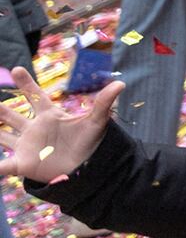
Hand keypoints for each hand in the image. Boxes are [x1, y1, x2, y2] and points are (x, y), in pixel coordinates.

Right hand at [0, 66, 121, 183]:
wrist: (86, 168)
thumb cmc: (89, 143)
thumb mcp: (97, 121)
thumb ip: (104, 103)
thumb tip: (121, 83)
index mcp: (50, 116)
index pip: (35, 96)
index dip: (26, 83)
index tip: (16, 69)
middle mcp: (35, 129)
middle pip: (13, 116)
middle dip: (1, 109)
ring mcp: (27, 146)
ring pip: (4, 136)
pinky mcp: (23, 163)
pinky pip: (4, 165)